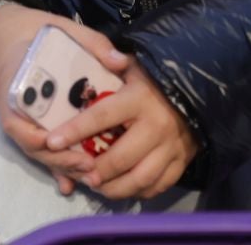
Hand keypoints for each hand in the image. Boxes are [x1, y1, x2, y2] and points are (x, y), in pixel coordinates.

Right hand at [0, 5, 130, 195]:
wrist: (15, 39)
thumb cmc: (40, 37)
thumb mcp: (64, 32)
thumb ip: (92, 44)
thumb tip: (120, 60)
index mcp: (16, 90)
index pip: (19, 125)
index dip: (38, 140)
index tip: (61, 144)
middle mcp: (17, 113)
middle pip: (35, 148)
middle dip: (61, 160)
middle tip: (90, 166)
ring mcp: (26, 123)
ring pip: (43, 155)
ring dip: (65, 167)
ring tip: (93, 176)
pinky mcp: (37, 128)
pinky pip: (46, 152)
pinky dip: (58, 170)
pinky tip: (72, 185)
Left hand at [44, 63, 197, 201]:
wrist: (199, 93)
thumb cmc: (155, 80)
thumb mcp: (136, 65)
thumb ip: (114, 59)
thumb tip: (110, 57)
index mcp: (138, 99)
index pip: (101, 117)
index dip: (75, 131)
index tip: (51, 142)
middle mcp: (156, 126)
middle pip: (120, 158)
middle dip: (95, 171)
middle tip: (78, 174)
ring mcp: (172, 147)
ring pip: (140, 179)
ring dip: (114, 188)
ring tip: (96, 185)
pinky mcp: (183, 162)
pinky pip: (158, 186)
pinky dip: (137, 192)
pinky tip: (121, 188)